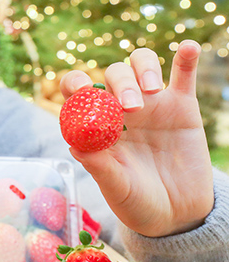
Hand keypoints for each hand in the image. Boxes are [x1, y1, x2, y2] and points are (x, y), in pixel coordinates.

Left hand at [59, 40, 213, 237]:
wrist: (178, 214)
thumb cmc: (137, 201)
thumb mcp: (116, 188)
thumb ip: (99, 167)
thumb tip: (74, 146)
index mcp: (97, 124)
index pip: (78, 93)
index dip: (74, 84)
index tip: (80, 90)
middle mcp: (121, 108)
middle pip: (112, 75)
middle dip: (118, 83)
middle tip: (131, 106)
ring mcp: (152, 104)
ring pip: (141, 65)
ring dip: (143, 68)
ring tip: (151, 91)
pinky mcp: (182, 106)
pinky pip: (184, 75)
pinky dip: (186, 58)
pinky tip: (187, 47)